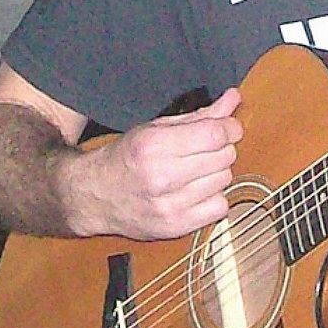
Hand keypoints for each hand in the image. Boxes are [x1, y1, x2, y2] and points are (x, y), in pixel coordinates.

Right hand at [63, 87, 244, 240]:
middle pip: (224, 157)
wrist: (94, 197)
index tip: (228, 128)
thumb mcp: (156, 128)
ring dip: (216, 174)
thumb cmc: (126, 159)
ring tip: (194, 172)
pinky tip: (195, 193)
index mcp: (153, 145)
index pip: (215, 134)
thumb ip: (199, 115)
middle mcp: (161, 176)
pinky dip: (214, 198)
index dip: (229, 128)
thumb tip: (233, 99)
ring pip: (224, 181)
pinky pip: (220, 207)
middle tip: (204, 150)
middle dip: (221, 149)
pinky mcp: (176, 227)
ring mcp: (169, 206)